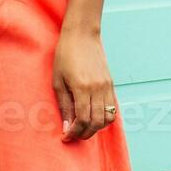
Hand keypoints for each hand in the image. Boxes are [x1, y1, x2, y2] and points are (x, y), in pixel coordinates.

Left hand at [52, 27, 117, 141]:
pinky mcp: (111, 83)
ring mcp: (107, 85)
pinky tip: (93, 116)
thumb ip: (64, 105)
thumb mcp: (58, 80)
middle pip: (96, 122)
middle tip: (74, 134)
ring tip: (84, 126)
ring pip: (107, 118)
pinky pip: (112, 108)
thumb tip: (67, 127)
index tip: (65, 136)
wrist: (82, 34)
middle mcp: (97, 88)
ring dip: (96, 127)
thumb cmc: (65, 55)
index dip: (74, 132)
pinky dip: (104, 117)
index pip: (82, 120)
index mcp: (82, 87)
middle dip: (85, 133)